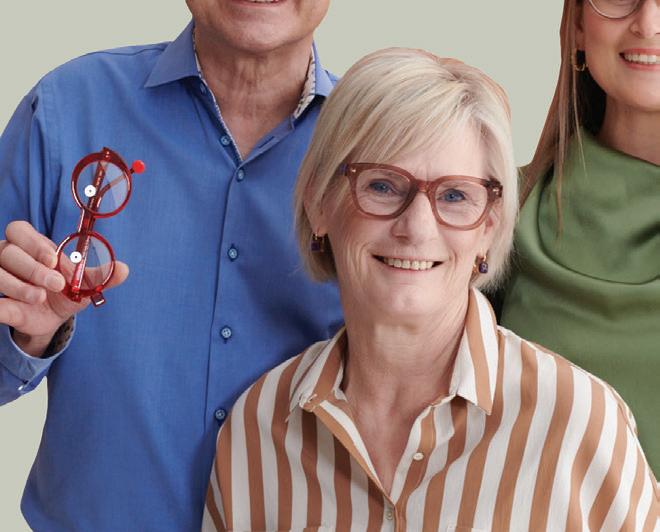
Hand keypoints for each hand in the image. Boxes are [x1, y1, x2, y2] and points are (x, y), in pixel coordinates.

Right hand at [0, 221, 128, 355]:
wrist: (52, 318)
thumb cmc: (66, 291)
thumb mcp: (85, 283)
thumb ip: (102, 275)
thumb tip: (124, 269)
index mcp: (32, 246)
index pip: (19, 230)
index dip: (32, 243)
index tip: (53, 259)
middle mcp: (9, 258)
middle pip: (7, 251)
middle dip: (33, 268)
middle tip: (57, 284)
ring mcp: (1, 278)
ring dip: (19, 286)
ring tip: (41, 297)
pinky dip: (0, 306)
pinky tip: (9, 309)